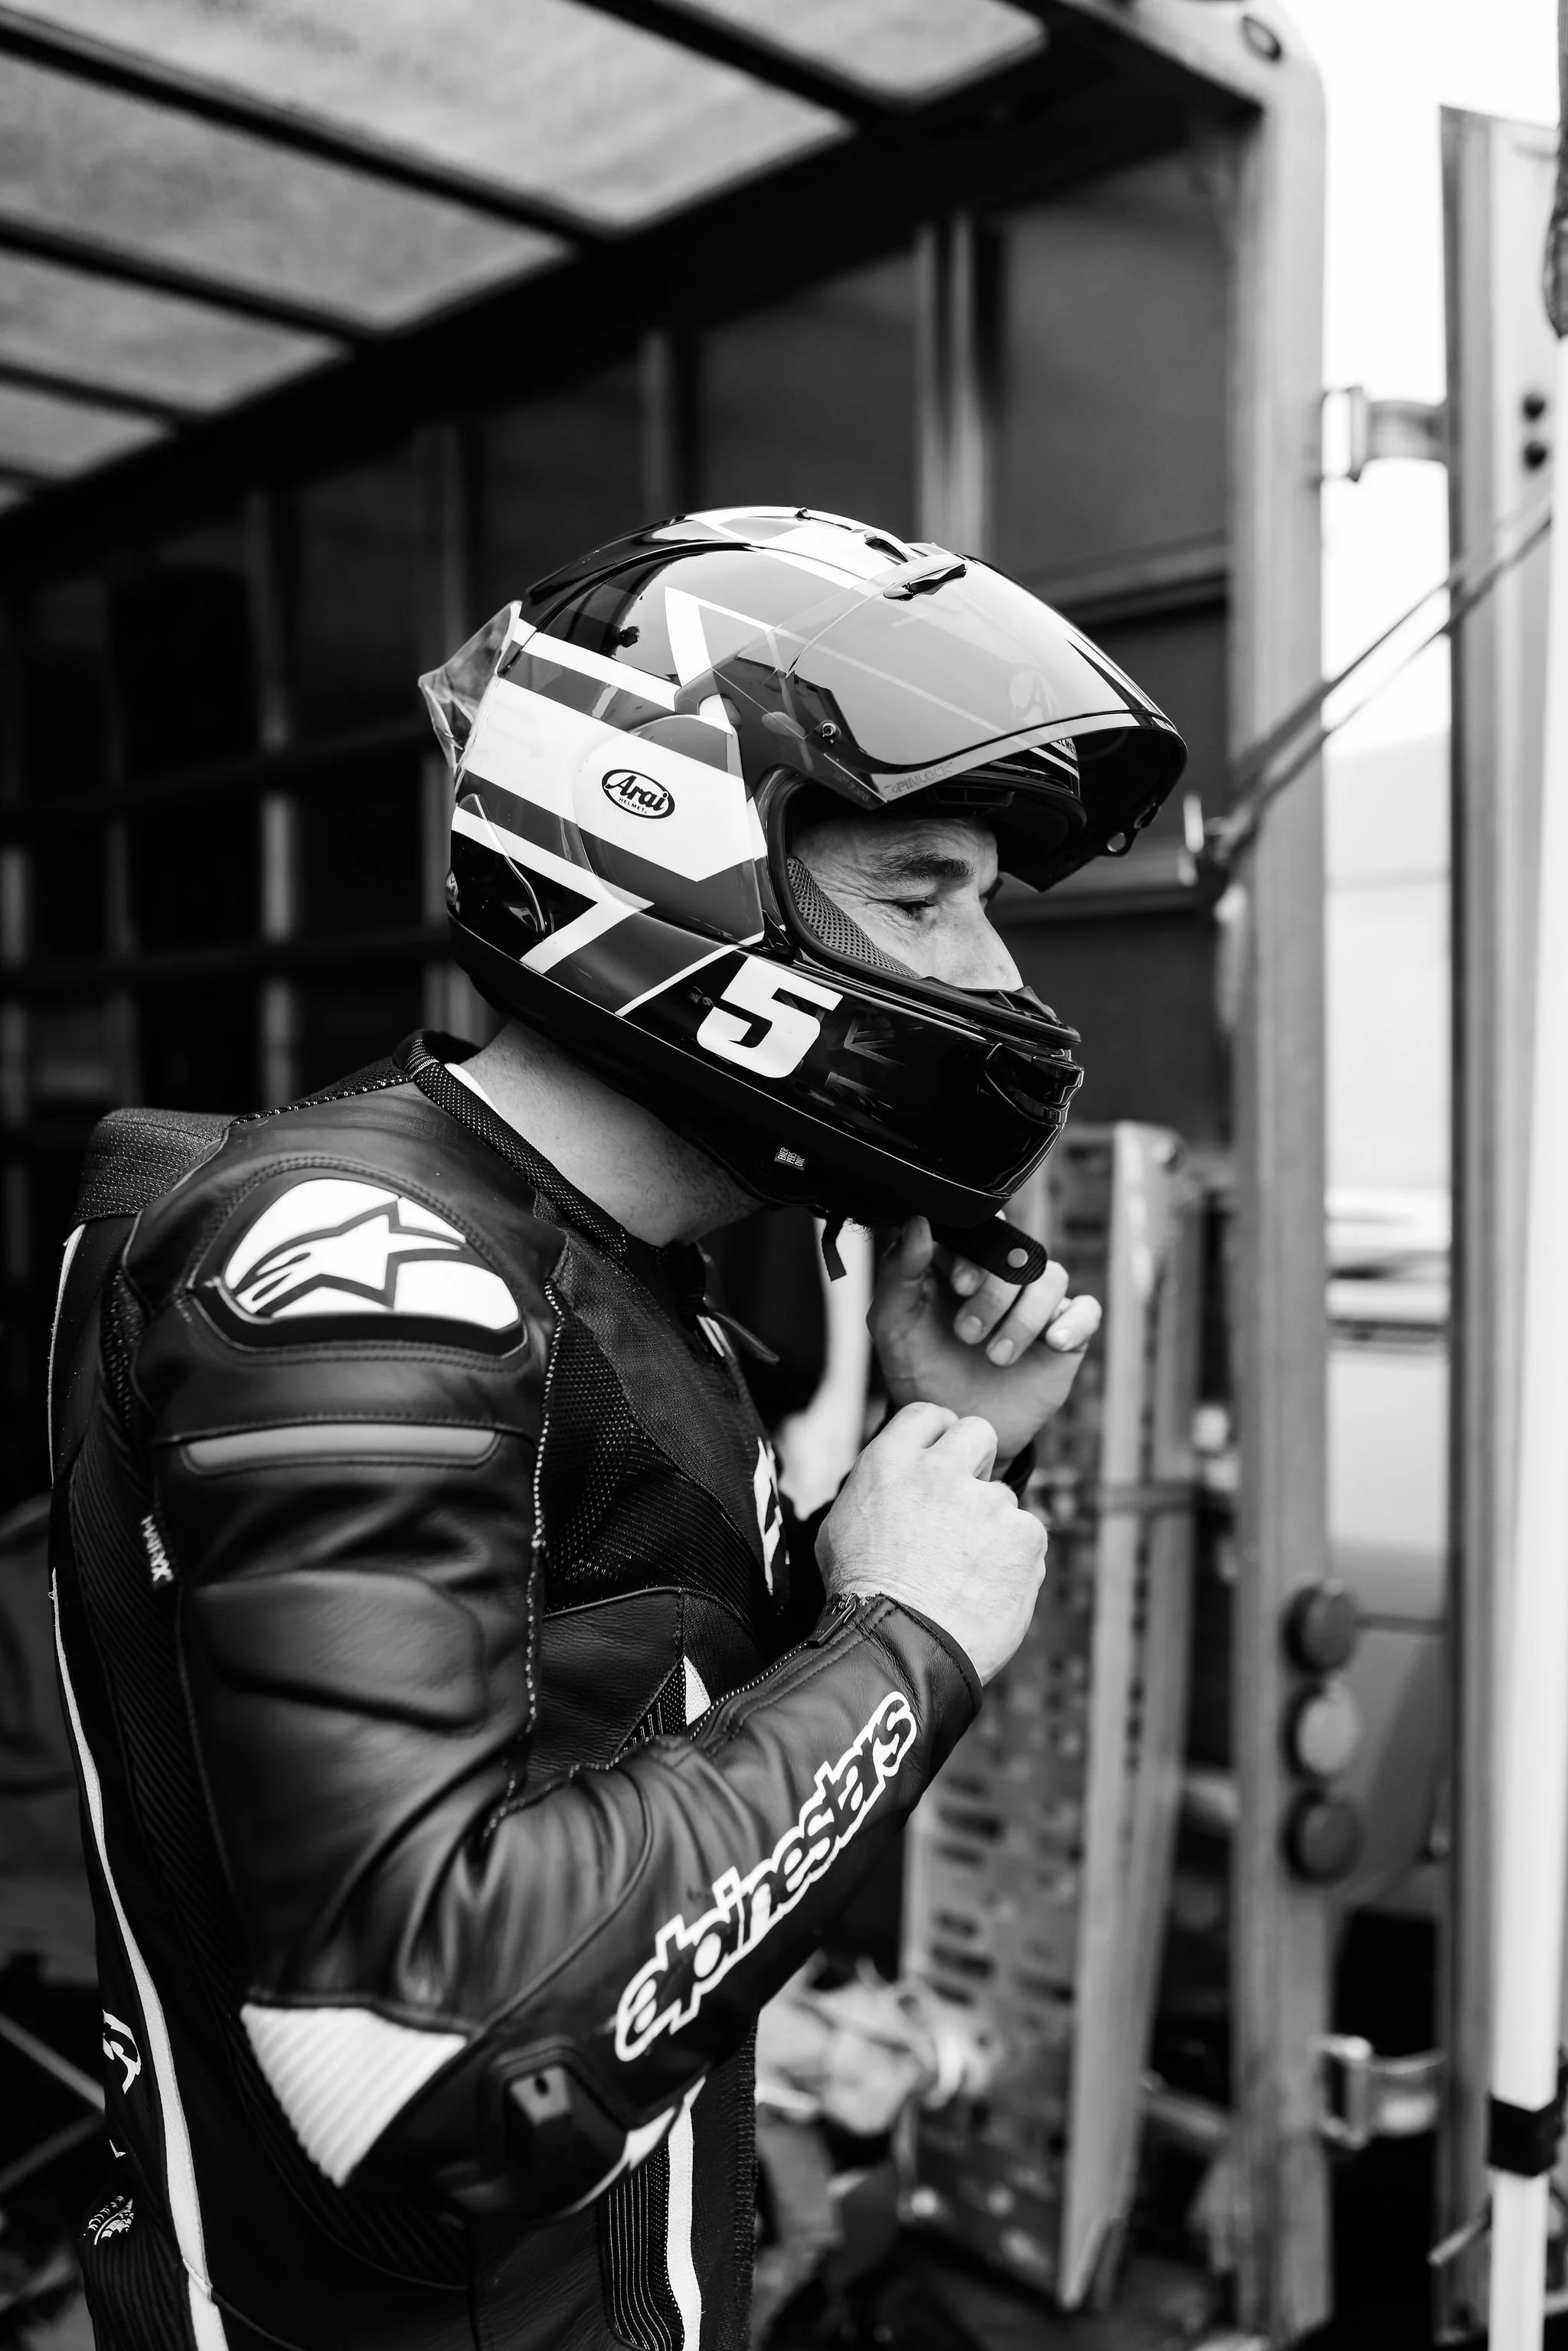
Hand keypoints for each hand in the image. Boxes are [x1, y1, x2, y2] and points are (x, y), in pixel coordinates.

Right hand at [817, 1402, 1045, 1683]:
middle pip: (978, 1433)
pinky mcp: (1025, 1535)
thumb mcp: (841, 1528)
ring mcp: (988, 1501)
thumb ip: (877, 1492)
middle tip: (964, 1504)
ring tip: (965, 1575)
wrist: (900, 1648)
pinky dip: (1014, 1561)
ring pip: (1003, 1498)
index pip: (927, 1414)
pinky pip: (1027, 1538)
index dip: (939, 1434)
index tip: (943, 1456)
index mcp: (890, 1463)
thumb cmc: (862, 1597)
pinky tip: (987, 1590)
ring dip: (992, 1526)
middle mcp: (941, 1471)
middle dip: (976, 1461)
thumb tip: (895, 1485)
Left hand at [869, 1217, 1100, 1468]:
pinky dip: (1074, 1322)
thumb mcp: (893, 1325)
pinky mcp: (1065, 1333)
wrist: (952, 1427)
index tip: (958, 1286)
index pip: (982, 1228)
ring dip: (1026, 1317)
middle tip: (967, 1335)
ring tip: (998, 1357)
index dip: (975, 1252)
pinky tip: (1053, 1343)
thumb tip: (918, 1223)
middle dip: (994, 1294)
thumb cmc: (919, 1370)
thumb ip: (899, 1273)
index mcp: (963, 1262)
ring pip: (1052, 1278)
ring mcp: (1036, 1304)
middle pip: (1019, 1253)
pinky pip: (1087, 1311)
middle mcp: (1003, 1276)